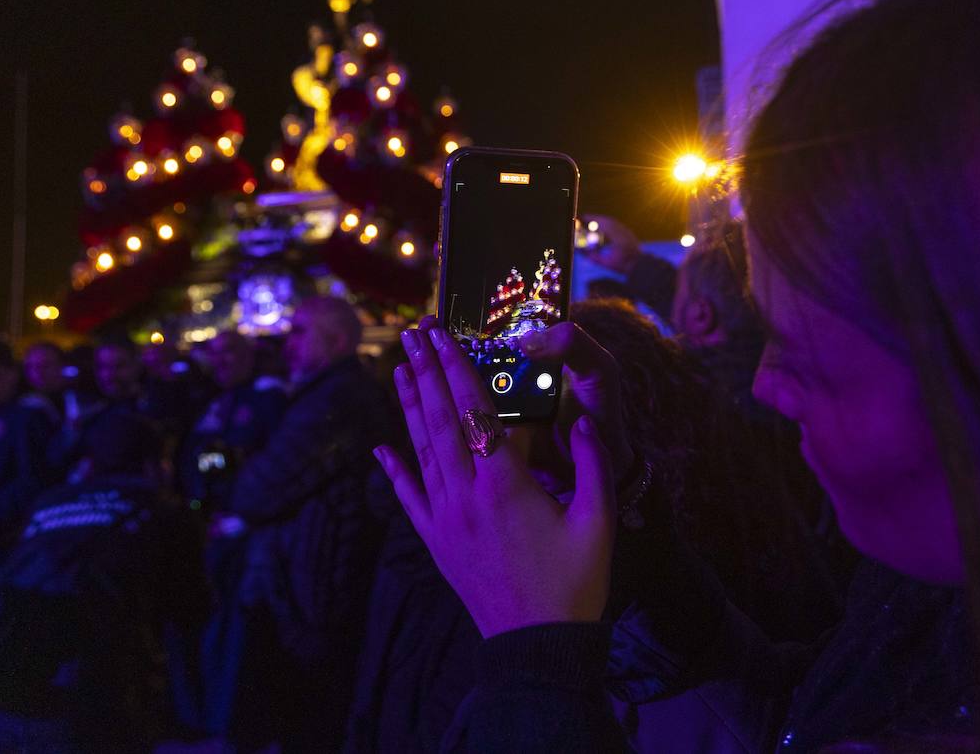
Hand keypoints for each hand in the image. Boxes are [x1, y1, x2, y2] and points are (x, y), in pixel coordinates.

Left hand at [375, 323, 618, 636]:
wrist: (537, 646)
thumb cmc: (575, 585)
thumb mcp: (599, 522)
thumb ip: (594, 465)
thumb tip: (584, 420)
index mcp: (505, 485)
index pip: (475, 412)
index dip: (458, 369)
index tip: (444, 335)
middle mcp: (466, 496)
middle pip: (440, 421)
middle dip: (427, 372)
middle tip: (414, 333)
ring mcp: (445, 519)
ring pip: (421, 450)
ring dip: (411, 406)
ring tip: (401, 368)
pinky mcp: (436, 543)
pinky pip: (409, 499)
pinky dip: (393, 471)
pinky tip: (380, 447)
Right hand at [581, 214, 640, 274]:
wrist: (639, 265)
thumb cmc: (623, 265)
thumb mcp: (607, 263)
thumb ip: (594, 257)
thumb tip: (583, 252)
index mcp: (617, 238)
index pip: (603, 224)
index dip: (592, 219)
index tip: (583, 217)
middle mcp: (622, 231)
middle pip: (607, 220)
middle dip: (596, 218)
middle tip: (585, 218)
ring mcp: (626, 231)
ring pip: (613, 221)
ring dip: (602, 219)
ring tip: (593, 221)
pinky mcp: (628, 232)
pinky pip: (617, 224)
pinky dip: (608, 222)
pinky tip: (603, 225)